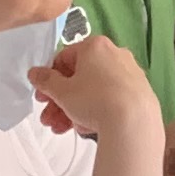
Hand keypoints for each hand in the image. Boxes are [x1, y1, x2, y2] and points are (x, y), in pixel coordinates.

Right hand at [29, 34, 164, 147]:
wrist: (134, 122)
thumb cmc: (95, 100)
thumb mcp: (61, 91)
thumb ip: (45, 81)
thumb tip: (35, 73)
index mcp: (95, 46)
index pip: (64, 58)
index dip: (49, 79)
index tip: (42, 96)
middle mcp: (115, 54)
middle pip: (79, 77)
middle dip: (60, 100)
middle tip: (49, 117)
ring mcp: (129, 73)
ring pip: (93, 90)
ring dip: (73, 109)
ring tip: (62, 128)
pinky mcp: (139, 92)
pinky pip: (110, 99)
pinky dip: (96, 111)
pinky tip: (85, 128)